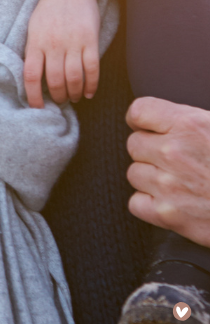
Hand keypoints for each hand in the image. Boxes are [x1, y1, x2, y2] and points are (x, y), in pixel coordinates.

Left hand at [23, 0, 103, 107]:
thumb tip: (32, 77)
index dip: (33, 95)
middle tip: (60, 101)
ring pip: (74, 78)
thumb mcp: (32, 28)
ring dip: (74, 93)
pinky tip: (89, 92)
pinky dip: (91, 85)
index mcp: (35, 42)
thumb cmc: (48, 9)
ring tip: (74, 98)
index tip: (37, 107)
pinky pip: (92, 69)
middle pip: (54, 80)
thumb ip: (33, 50)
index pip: (30, 75)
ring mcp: (72, 42)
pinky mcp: (90, 40)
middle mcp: (53, 44)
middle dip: (58, 96)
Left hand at [126, 97, 209, 246]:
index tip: (148, 128)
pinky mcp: (169, 215)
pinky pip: (136, 203)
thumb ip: (192, 124)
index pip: (138, 111)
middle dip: (151, 152)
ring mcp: (169, 184)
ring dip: (151, 178)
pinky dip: (149, 205)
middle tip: (175, 162)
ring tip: (178, 183)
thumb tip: (172, 121)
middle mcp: (173, 151)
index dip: (143, 121)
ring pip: (134, 173)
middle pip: (134, 144)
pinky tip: (171, 202)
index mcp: (188, 125)